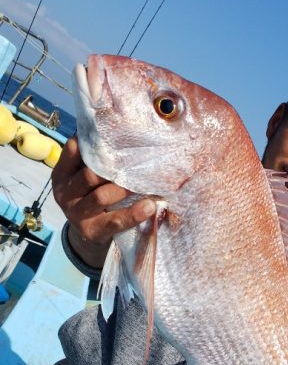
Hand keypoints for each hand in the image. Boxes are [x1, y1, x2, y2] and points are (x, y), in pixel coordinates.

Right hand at [52, 138, 155, 266]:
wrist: (88, 233)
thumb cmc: (91, 195)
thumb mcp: (85, 176)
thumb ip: (93, 159)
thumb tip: (120, 130)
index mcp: (62, 173)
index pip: (73, 151)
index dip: (93, 142)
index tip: (118, 137)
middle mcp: (64, 193)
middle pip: (89, 175)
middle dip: (113, 169)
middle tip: (136, 162)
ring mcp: (76, 214)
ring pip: (101, 197)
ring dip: (124, 190)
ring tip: (143, 183)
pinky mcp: (92, 231)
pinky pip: (115, 221)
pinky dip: (134, 213)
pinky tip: (149, 206)